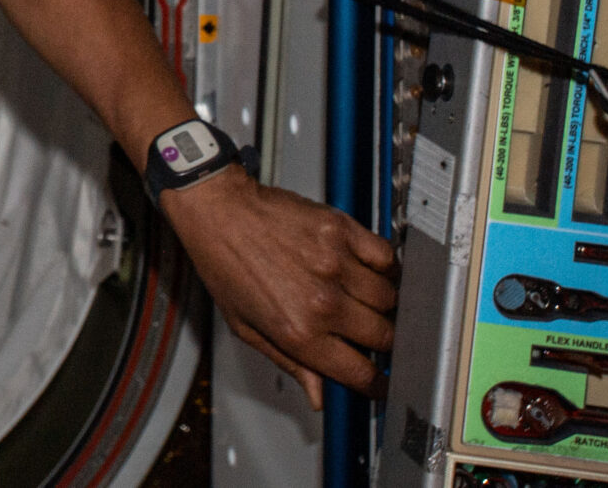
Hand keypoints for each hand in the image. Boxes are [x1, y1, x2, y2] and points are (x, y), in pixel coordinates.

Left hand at [160, 167, 397, 408]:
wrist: (217, 210)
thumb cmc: (224, 264)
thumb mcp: (247, 327)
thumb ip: (290, 363)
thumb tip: (320, 396)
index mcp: (299, 332)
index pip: (361, 374)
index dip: (376, 384)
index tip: (379, 380)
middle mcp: (323, 302)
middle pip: (385, 336)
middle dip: (382, 342)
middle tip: (368, 334)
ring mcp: (336, 264)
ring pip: (390, 298)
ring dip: (383, 304)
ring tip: (361, 298)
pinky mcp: (342, 231)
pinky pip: (386, 257)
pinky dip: (384, 266)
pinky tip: (366, 269)